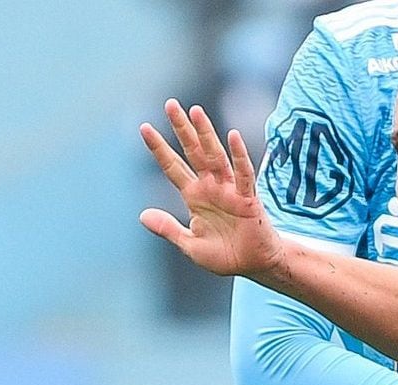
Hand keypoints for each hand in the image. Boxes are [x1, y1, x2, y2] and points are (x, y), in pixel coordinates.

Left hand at [139, 99, 284, 278]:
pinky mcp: (248, 198)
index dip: (159, 148)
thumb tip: (142, 215)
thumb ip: (168, 229)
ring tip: (196, 111)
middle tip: (170, 104)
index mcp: (194, 196)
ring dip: (206, 134)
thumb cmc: (225, 255)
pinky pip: (243, 174)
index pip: (172, 167)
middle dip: (182, 129)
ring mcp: (229, 190)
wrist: (254, 266)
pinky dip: (239, 156)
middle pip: (193, 152)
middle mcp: (210, 187)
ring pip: (215, 157)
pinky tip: (232, 136)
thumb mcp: (190, 245)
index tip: (144, 127)